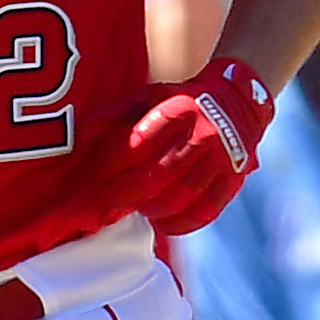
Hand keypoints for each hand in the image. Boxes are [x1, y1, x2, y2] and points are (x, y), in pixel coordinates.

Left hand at [105, 56, 274, 234]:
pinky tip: (162, 222)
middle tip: (105, 207)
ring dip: (150, 210)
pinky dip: (178, 224)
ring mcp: (220, 161)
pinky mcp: (232, 182)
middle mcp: (201, 136)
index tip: (93, 178)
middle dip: (123, 196)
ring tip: (137, 208)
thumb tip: (81, 135)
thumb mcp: (150, 95)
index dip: (110, 165)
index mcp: (177, 111)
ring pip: (177, 200)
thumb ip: (116, 113)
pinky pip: (203, 213)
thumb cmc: (183, 101)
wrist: (238, 103)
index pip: (136, 144)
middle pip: (154, 178)